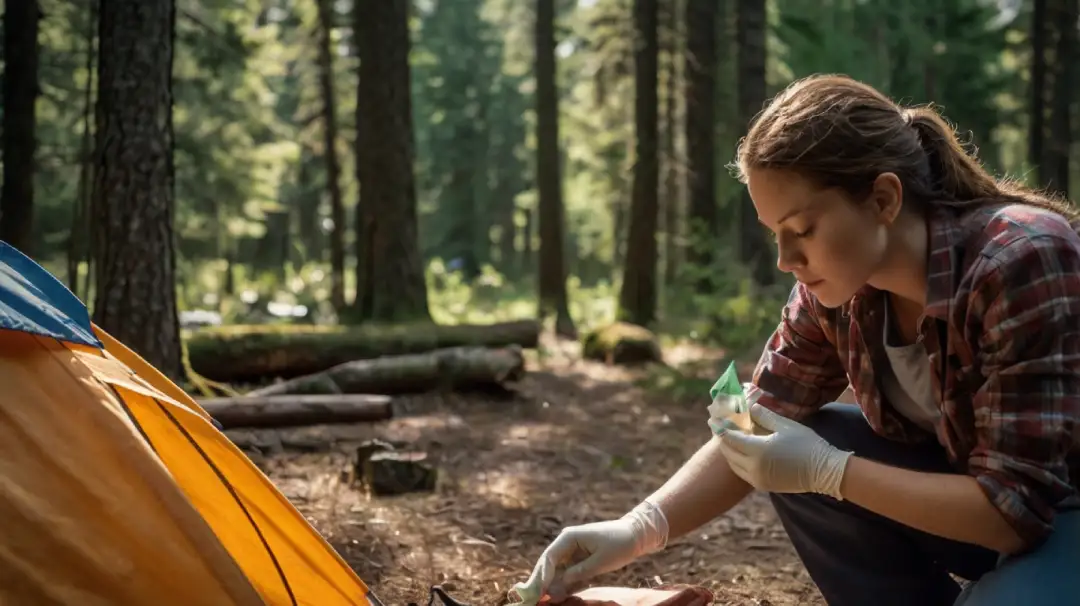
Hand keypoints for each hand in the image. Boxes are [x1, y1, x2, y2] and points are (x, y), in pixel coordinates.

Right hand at [511, 501, 667, 603]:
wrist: (635, 535)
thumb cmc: (619, 545)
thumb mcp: (599, 562)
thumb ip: (576, 575)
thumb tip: (555, 589)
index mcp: (569, 537)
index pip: (549, 558)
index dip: (542, 576)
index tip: (537, 592)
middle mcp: (566, 543)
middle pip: (547, 564)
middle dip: (540, 582)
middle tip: (531, 598)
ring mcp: (572, 551)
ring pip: (555, 571)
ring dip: (550, 586)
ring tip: (541, 600)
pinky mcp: (579, 559)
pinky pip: (566, 574)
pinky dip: (562, 585)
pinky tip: (556, 597)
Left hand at [718, 403, 852, 499]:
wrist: (824, 472)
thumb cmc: (806, 444)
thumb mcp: (785, 425)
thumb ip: (763, 415)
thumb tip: (748, 406)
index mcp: (758, 450)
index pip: (730, 437)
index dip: (720, 427)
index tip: (712, 418)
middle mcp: (754, 467)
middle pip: (728, 451)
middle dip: (722, 438)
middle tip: (717, 426)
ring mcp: (757, 479)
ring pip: (733, 464)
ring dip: (729, 450)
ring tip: (727, 437)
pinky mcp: (763, 486)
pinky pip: (743, 472)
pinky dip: (738, 461)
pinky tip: (740, 452)